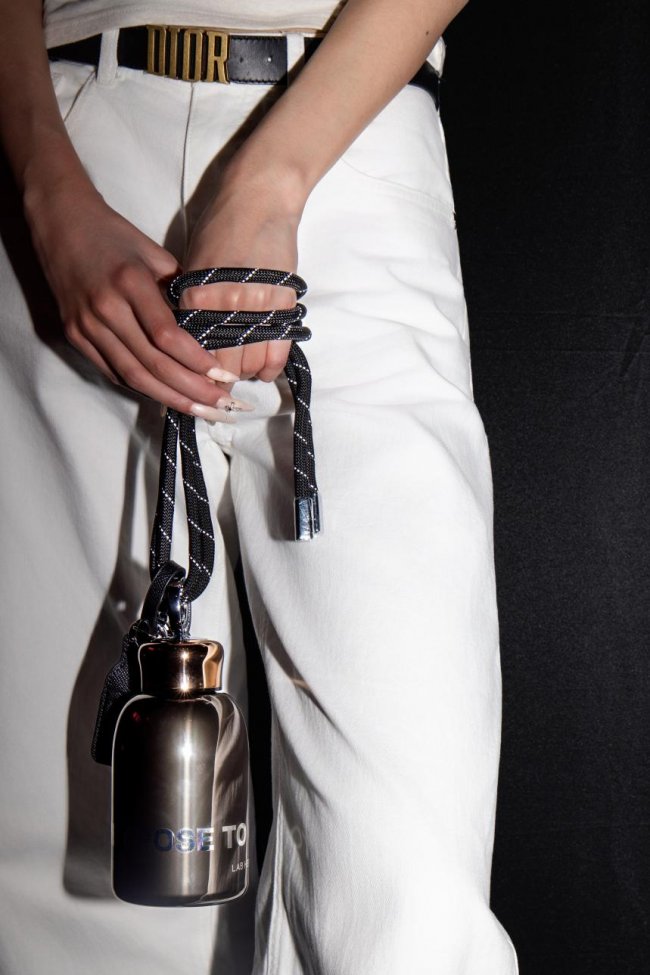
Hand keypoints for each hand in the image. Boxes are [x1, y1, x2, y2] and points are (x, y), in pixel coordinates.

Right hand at [28, 176, 241, 418]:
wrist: (60, 222)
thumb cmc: (115, 235)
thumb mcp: (155, 254)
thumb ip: (181, 292)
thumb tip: (211, 329)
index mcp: (130, 282)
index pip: (167, 336)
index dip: (197, 362)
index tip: (224, 377)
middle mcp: (105, 308)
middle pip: (152, 364)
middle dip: (191, 391)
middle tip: (222, 406)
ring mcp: (85, 325)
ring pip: (132, 376)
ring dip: (170, 398)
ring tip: (201, 410)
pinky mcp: (74, 335)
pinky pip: (113, 371)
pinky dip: (143, 388)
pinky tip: (168, 396)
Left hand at [181, 167, 304, 398]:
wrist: (259, 200)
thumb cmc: (220, 228)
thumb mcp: (193, 267)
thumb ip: (192, 305)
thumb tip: (191, 342)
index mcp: (193, 298)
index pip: (191, 353)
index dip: (192, 373)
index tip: (195, 382)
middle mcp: (223, 308)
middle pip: (219, 365)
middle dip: (217, 381)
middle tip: (218, 386)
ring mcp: (255, 309)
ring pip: (249, 364)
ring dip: (243, 375)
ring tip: (239, 375)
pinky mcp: (282, 307)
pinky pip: (275, 354)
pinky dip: (268, 369)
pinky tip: (261, 371)